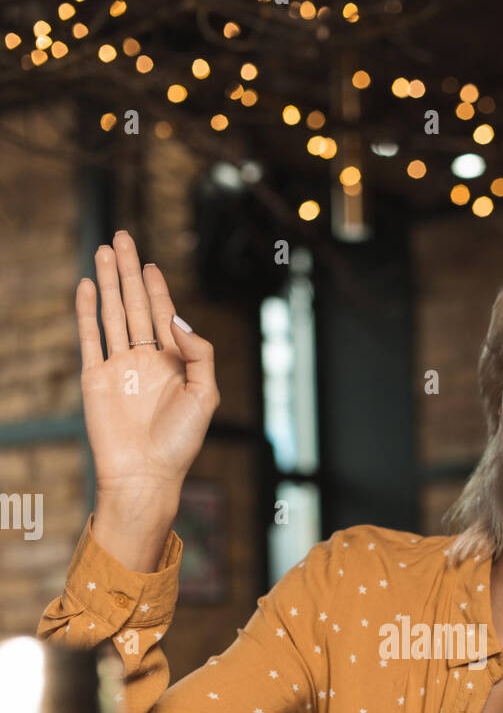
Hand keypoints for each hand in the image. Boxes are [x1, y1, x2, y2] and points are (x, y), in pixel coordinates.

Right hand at [77, 230, 219, 500]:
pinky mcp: (96, 378)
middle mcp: (145, 361)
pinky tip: (88, 286)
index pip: (162, 316)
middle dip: (129, 272)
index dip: (158, 289)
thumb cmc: (181, 443)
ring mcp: (119, 368)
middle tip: (122, 237)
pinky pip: (89, 337)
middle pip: (134, 305)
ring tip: (105, 250)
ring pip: (112, 314)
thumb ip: (198, 353)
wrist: (145, 475)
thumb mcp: (206, 395)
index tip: (151, 263)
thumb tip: (175, 319)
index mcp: (173, 364)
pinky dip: (87, 311)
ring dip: (109, 282)